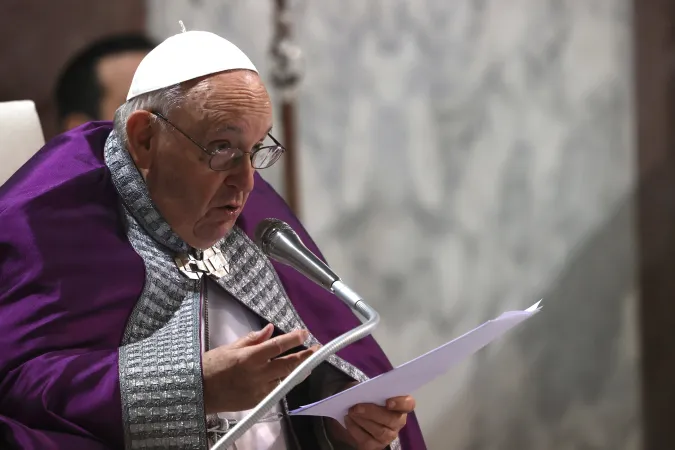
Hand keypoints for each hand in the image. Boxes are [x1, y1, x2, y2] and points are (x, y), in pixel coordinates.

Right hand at [202, 324, 318, 412]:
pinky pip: (276, 390)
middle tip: (316, 350)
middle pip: (289, 365)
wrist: (199, 392)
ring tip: (304, 362)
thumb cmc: (211, 366)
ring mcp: (259, 390)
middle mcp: (258, 374)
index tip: (304, 333)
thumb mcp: (230, 347)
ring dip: (295, 370)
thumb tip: (270, 329)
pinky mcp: (258, 401)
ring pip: (285, 379)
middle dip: (305, 357)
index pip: (278, 346)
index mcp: (250, 358)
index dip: (294, 339)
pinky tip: (285, 375)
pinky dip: (282, 381)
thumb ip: (253, 339)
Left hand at [331, 382, 415, 449]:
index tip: (388, 402)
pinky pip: (367, 441)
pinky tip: (348, 420)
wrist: (356, 411)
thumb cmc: (367, 397)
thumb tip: (362, 391)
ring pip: (379, 432)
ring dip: (362, 421)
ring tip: (350, 412)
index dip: (400, 403)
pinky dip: (355, 429)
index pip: (408, 404)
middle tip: (356, 407)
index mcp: (401, 405)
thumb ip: (370, 389)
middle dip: (372, 413)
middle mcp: (398, 422)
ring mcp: (388, 435)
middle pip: (391, 420)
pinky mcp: (376, 446)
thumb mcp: (368, 389)